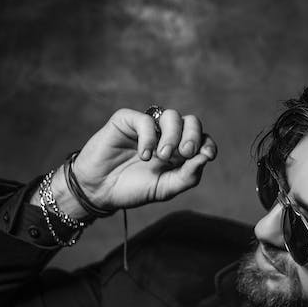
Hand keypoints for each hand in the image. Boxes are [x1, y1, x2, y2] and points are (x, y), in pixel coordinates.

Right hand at [68, 108, 217, 210]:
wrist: (99, 190)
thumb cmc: (132, 189)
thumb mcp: (165, 188)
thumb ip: (188, 176)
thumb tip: (206, 157)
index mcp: (178, 151)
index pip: (201, 139)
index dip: (207, 143)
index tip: (207, 155)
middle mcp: (165, 135)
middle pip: (191, 122)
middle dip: (193, 136)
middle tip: (185, 153)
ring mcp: (147, 127)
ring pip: (172, 116)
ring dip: (173, 136)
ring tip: (162, 156)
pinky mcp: (126, 121)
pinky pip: (146, 120)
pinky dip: (149, 137)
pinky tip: (144, 155)